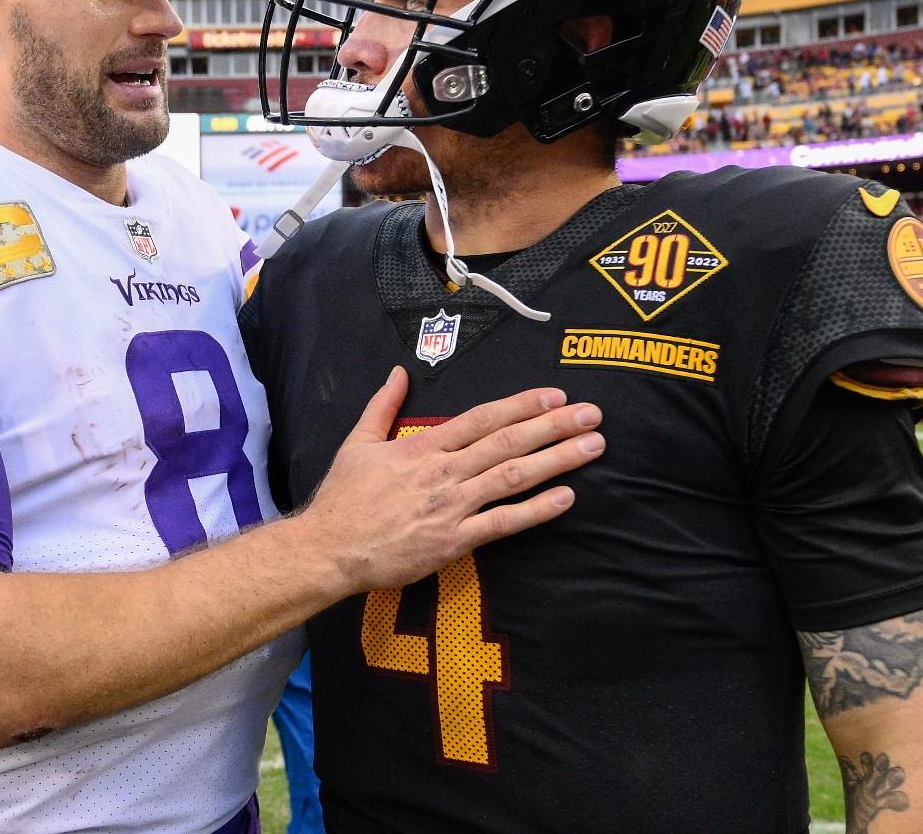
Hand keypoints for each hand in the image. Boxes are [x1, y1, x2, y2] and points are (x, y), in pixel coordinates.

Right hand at [298, 366, 601, 592]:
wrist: (329, 549)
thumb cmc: (343, 499)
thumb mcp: (358, 442)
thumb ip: (383, 405)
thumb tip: (398, 372)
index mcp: (422, 447)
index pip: (482, 418)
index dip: (521, 405)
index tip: (555, 396)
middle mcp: (443, 472)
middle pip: (508, 442)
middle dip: (554, 426)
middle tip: (593, 414)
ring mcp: (451, 507)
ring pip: (513, 477)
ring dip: (556, 460)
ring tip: (592, 446)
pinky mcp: (453, 541)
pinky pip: (502, 523)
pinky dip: (536, 510)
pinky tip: (566, 497)